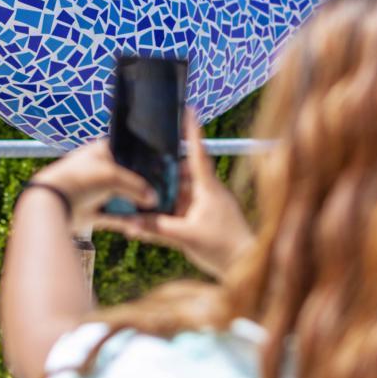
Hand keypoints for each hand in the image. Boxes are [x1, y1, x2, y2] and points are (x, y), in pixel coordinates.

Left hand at [26, 139, 155, 229]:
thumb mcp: (112, 176)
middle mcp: (98, 170)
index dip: (142, 159)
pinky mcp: (92, 213)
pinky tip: (141, 225)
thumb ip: (136, 186)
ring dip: (136, 206)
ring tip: (157, 210)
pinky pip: (115, 217)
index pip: (126, 151)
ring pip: (122, 199)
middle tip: (163, 192)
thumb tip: (154, 200)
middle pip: (127, 178)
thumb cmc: (79, 180)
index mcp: (100, 152)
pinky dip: (127, 221)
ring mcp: (94, 192)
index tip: (161, 168)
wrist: (53, 204)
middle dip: (143, 187)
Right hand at [93, 111, 253, 278]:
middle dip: (164, 170)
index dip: (192, 130)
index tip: (188, 109)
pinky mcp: (207, 219)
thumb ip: (156, 228)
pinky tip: (152, 220)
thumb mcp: (185, 237)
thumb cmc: (222, 248)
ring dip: (164, 195)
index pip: (198, 153)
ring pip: (181, 193)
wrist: (246, 268)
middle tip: (143, 166)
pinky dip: (169, 212)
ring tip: (143, 195)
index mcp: (208, 188)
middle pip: (183, 173)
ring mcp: (209, 206)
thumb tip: (130, 223)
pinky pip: (184, 209)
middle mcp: (209, 192)